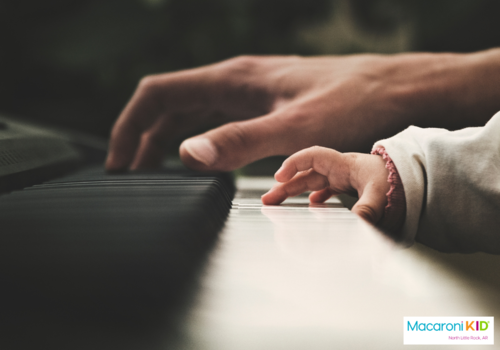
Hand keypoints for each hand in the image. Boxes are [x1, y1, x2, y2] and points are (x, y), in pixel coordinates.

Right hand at [105, 51, 498, 171]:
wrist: (397, 89)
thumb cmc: (354, 101)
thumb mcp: (296, 128)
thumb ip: (240, 141)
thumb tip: (186, 154)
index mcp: (233, 80)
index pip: (158, 95)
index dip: (129, 126)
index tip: (117, 161)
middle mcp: (236, 82)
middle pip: (169, 105)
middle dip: (142, 138)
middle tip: (130, 175)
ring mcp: (251, 93)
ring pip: (193, 114)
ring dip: (167, 141)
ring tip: (153, 171)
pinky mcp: (267, 106)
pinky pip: (218, 121)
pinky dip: (197, 141)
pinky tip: (201, 160)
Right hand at [261, 146, 389, 224]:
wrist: (415, 178)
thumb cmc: (398, 180)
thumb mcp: (382, 193)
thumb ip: (368, 208)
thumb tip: (357, 222)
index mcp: (344, 164)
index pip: (313, 156)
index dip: (293, 164)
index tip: (279, 177)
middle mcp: (340, 169)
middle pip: (305, 173)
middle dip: (285, 185)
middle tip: (268, 199)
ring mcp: (343, 178)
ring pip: (311, 182)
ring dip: (294, 191)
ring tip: (277, 203)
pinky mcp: (348, 186)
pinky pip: (324, 189)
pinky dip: (313, 196)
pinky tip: (309, 205)